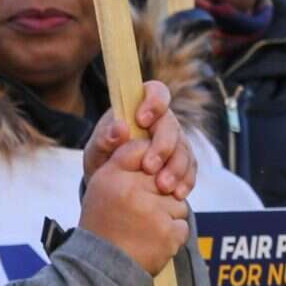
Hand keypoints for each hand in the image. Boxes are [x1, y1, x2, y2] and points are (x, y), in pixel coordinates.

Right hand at [78, 134, 191, 275]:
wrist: (100, 267)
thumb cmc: (102, 224)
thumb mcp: (102, 186)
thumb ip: (123, 162)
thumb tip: (148, 142)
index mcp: (113, 175)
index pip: (144, 151)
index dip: (148, 167)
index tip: (139, 184)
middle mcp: (132, 190)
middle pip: (165, 180)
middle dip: (159, 196)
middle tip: (139, 214)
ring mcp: (152, 211)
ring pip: (177, 204)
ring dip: (167, 217)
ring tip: (145, 230)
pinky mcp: (167, 232)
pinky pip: (182, 226)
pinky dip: (172, 236)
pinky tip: (152, 242)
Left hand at [82, 80, 194, 199]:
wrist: (112, 189)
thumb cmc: (103, 162)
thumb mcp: (95, 152)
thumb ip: (103, 139)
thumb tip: (120, 128)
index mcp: (138, 109)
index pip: (155, 92)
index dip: (154, 101)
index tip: (142, 120)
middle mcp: (161, 122)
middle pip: (171, 125)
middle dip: (162, 146)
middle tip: (149, 167)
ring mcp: (174, 142)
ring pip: (184, 149)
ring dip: (175, 168)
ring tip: (162, 187)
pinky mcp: (183, 162)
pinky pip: (190, 169)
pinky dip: (185, 181)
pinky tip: (177, 194)